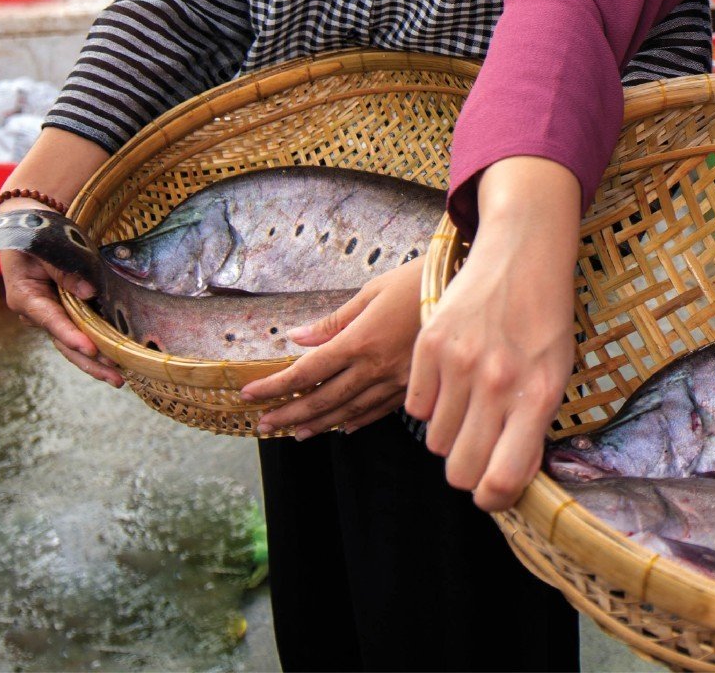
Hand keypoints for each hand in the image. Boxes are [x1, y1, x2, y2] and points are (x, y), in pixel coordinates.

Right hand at [0, 229, 125, 386]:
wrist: (22, 227)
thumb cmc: (34, 233)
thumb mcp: (46, 247)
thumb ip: (65, 269)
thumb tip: (89, 293)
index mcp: (25, 297)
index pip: (52, 320)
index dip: (72, 336)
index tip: (93, 350)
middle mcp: (35, 313)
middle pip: (64, 342)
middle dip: (90, 362)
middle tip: (116, 378)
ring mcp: (49, 314)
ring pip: (71, 343)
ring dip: (95, 362)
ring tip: (119, 378)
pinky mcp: (61, 311)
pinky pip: (78, 332)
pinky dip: (95, 346)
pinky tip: (115, 359)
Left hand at [243, 264, 424, 437]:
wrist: (464, 287)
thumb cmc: (416, 281)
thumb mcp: (371, 292)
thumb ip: (333, 321)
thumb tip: (296, 338)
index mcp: (359, 341)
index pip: (306, 372)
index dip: (275, 386)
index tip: (250, 394)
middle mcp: (375, 367)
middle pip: (322, 399)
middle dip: (288, 413)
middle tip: (263, 424)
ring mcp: (396, 381)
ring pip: (349, 411)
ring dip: (318, 424)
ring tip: (295, 433)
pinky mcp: (414, 386)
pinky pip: (379, 411)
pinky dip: (357, 421)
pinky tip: (343, 427)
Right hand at [406, 158, 580, 510]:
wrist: (523, 252)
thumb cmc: (546, 318)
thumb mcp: (557, 375)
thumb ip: (532, 429)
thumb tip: (504, 480)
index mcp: (538, 397)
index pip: (502, 480)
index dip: (493, 498)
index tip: (492, 490)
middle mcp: (498, 384)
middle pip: (461, 471)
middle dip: (469, 468)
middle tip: (480, 444)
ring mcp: (460, 363)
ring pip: (437, 441)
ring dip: (451, 431)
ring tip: (470, 398)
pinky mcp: (430, 344)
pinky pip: (416, 407)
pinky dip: (431, 402)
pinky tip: (452, 377)